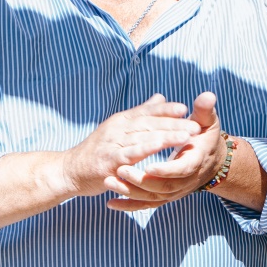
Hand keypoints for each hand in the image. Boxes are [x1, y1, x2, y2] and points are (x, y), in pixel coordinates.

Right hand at [62, 94, 199, 198]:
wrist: (70, 170)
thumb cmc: (98, 150)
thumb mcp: (118, 128)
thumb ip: (140, 113)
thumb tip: (160, 96)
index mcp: (122, 120)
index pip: (147, 111)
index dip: (167, 109)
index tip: (186, 107)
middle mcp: (118, 128)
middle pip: (150, 123)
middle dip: (174, 123)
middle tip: (196, 124)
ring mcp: (113, 144)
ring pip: (144, 137)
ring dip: (167, 136)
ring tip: (186, 136)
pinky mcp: (109, 162)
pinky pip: (131, 155)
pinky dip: (147, 151)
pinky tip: (162, 150)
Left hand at [105, 92, 225, 210]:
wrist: (210, 161)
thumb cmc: (205, 137)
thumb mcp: (208, 122)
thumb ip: (205, 110)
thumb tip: (207, 95)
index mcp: (195, 161)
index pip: (182, 169)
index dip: (166, 169)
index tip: (149, 166)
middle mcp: (184, 181)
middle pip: (162, 187)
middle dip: (140, 180)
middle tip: (120, 170)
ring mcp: (173, 192)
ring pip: (151, 198)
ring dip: (129, 191)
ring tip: (109, 182)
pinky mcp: (163, 197)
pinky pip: (145, 205)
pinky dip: (128, 206)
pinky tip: (110, 203)